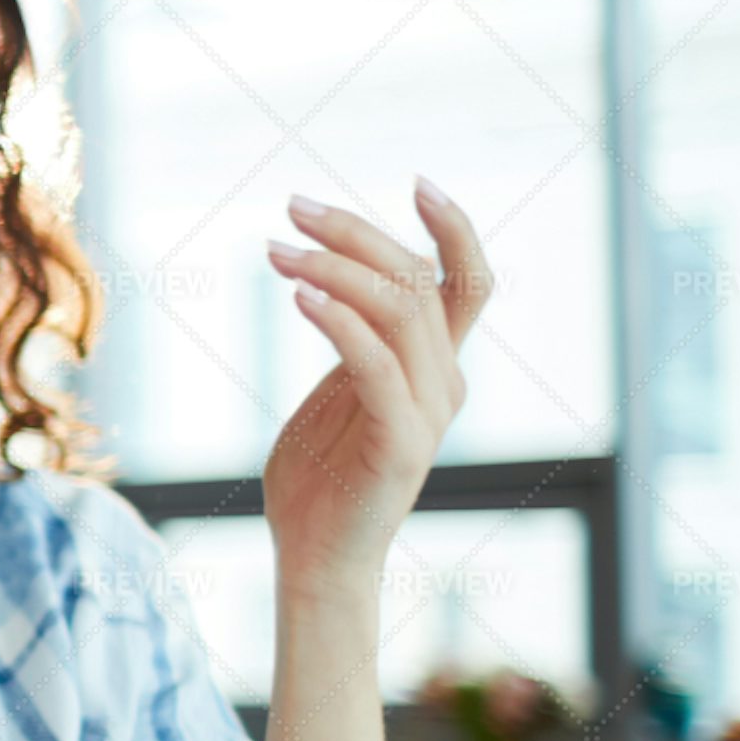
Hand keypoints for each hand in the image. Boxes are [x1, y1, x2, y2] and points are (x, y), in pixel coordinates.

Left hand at [261, 179, 491, 602]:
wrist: (314, 558)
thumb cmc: (316, 479)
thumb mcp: (339, 394)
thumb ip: (354, 343)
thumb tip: (332, 282)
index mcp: (437, 369)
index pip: (464, 283)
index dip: (453, 229)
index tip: (418, 182)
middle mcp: (444, 385)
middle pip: (420, 282)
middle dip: (356, 233)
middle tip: (292, 206)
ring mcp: (427, 415)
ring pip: (398, 312)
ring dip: (334, 268)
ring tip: (275, 249)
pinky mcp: (400, 444)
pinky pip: (374, 363)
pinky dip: (338, 320)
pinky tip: (298, 293)